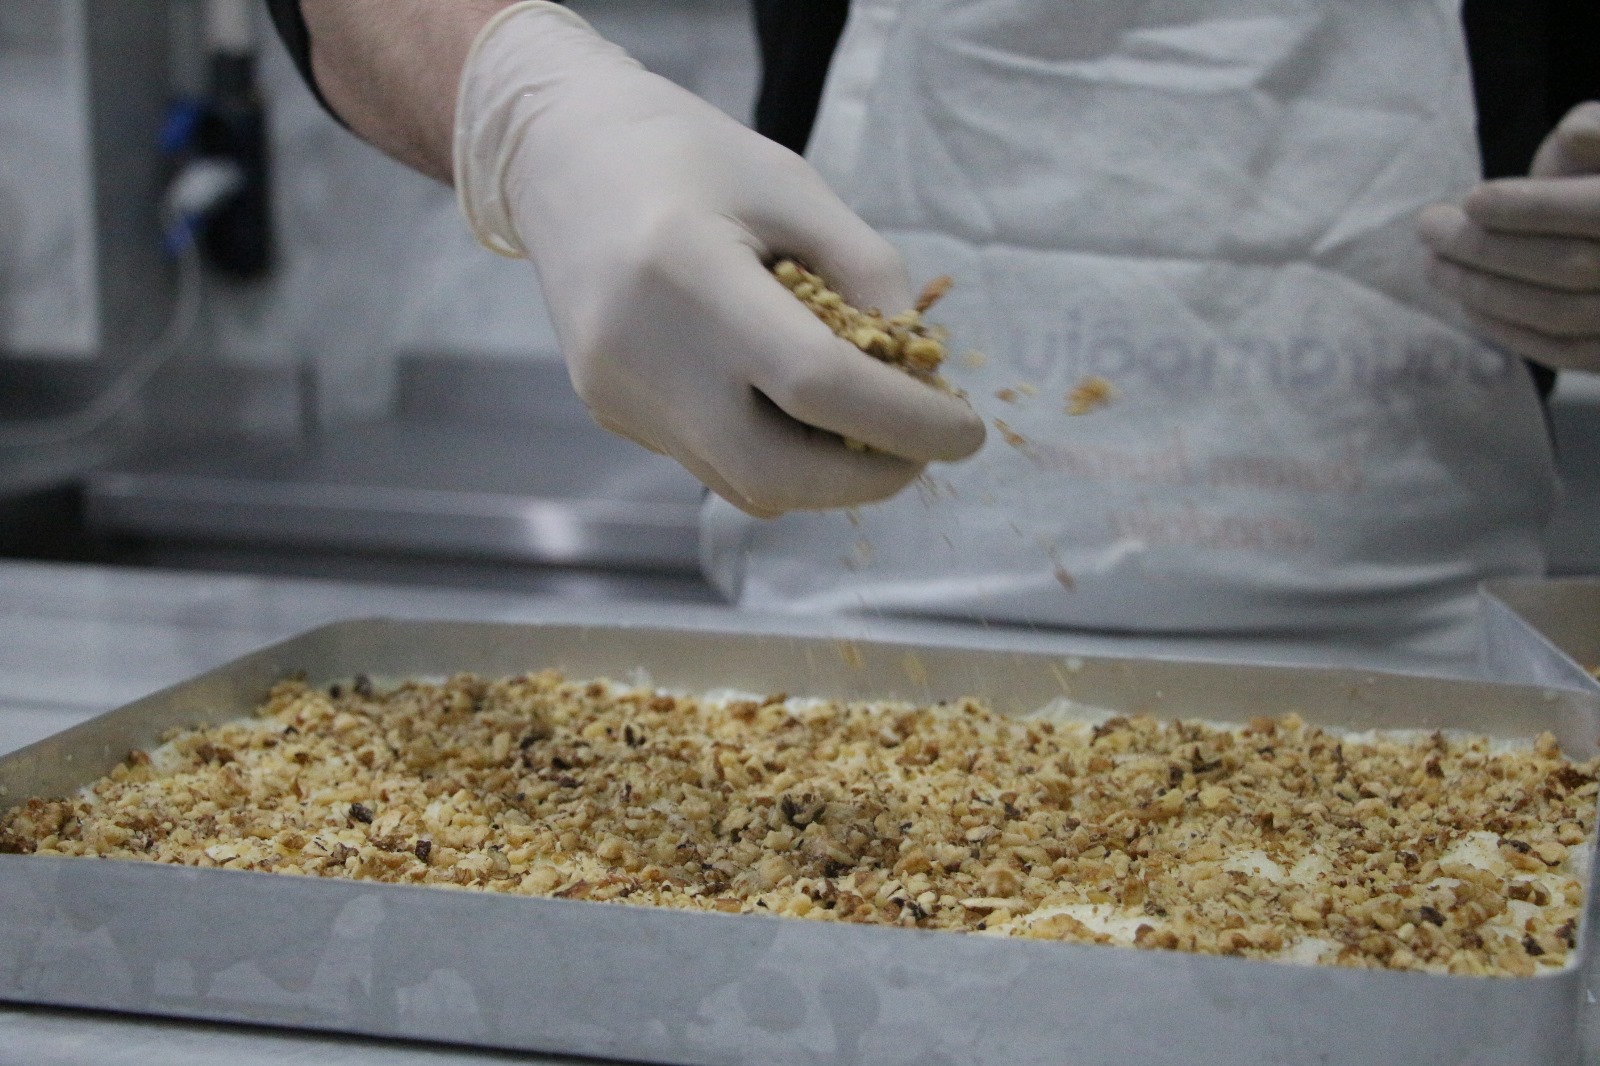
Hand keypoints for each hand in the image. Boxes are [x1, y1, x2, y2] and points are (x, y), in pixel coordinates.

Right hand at [454, 3, 983, 516]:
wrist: (561, 156)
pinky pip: (710, 461)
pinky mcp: (609, 411)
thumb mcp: (794, 188)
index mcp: (689, 274)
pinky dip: (772, 453)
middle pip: (775, 472)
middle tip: (920, 451)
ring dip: (822, 475)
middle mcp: (642, 352)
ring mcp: (618, 393)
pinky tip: (795, 410)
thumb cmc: (691, 157)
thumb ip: (867, 274)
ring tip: (867, 430)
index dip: (906, 422)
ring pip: (743, 483)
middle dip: (868, 478)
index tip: (964, 431)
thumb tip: (922, 369)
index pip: (816, 386)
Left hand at [1418, 101, 1599, 371]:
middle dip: (1489, 248)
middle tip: (1429, 228)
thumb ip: (1595, 133)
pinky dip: (1508, 330)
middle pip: (1569, 265)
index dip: (1531, 207)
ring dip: (1485, 291)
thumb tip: (1573, 132)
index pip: (1596, 209)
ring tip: (1435, 265)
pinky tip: (1468, 305)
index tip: (1471, 199)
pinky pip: (1562, 351)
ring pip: (1559, 312)